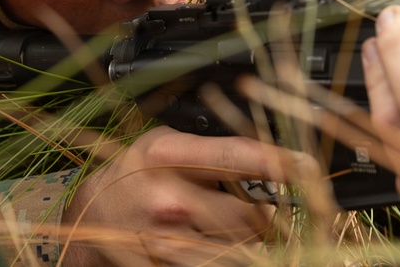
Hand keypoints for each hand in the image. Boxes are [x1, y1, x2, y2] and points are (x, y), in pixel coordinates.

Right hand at [60, 126, 315, 265]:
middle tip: (265, 207)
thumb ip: (209, 150)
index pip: (234, 156)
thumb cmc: (134, 172)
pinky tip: (217, 241)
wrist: (94, 216)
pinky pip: (219, 262)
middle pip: (249, 213)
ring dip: (251, 238)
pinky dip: (229, 254)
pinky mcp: (171, 263)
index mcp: (168, 155)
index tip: (306, 163)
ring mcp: (171, 239)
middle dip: (265, 213)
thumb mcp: (165, 145)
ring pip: (241, 245)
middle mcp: (171, 198)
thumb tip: (265, 155)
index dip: (275, 159)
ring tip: (233, 224)